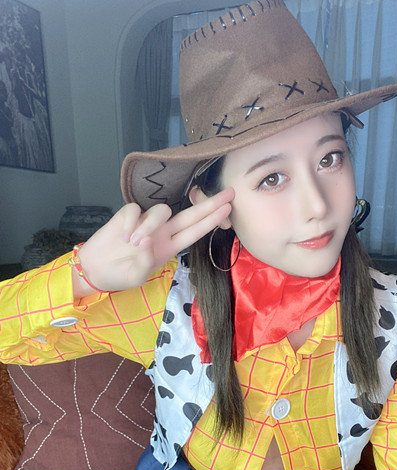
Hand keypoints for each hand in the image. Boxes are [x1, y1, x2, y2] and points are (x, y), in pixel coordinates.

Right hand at [72, 187, 233, 295]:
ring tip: (133, 243)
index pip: (195, 232)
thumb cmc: (119, 275)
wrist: (94, 269)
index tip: (228, 209)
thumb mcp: (136, 276)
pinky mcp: (128, 214)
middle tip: (229, 193)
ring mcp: (146, 222)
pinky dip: (130, 222)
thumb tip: (147, 241)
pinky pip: (135, 210)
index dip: (211, 220)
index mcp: (169, 248)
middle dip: (209, 204)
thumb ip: (146, 262)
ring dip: (149, 226)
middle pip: (189, 214)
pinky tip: (122, 235)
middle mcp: (162, 233)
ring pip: (161, 211)